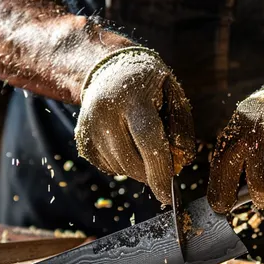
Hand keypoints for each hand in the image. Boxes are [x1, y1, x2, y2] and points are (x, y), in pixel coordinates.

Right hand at [75, 47, 194, 204]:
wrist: (108, 68)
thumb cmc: (149, 84)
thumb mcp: (173, 94)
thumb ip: (181, 127)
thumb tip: (180, 163)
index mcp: (133, 98)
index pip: (148, 140)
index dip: (159, 171)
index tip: (168, 195)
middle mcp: (106, 111)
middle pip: (131, 161)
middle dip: (150, 174)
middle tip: (162, 168)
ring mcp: (90, 125)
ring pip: (119, 167)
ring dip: (137, 168)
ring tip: (141, 143)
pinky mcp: (82, 138)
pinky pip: (107, 166)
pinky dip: (122, 164)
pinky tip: (126, 142)